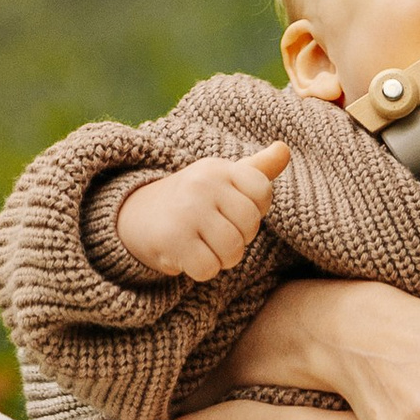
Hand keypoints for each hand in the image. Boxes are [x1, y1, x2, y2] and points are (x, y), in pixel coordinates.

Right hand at [113, 144, 290, 279]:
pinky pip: (208, 268)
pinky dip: (201, 270)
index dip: (253, 211)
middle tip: (215, 233)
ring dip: (221, 258)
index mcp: (219, 168)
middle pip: (249, 226)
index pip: (262, 192)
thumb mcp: (221, 179)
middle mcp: (203, 184)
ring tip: (203, 245)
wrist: (134, 214)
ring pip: (232, 251)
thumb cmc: (192, 200)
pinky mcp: (172, 238)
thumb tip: (285, 149)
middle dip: (238, 238)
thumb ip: (257, 169)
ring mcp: (187, 211)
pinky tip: (187, 256)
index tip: (231, 211)